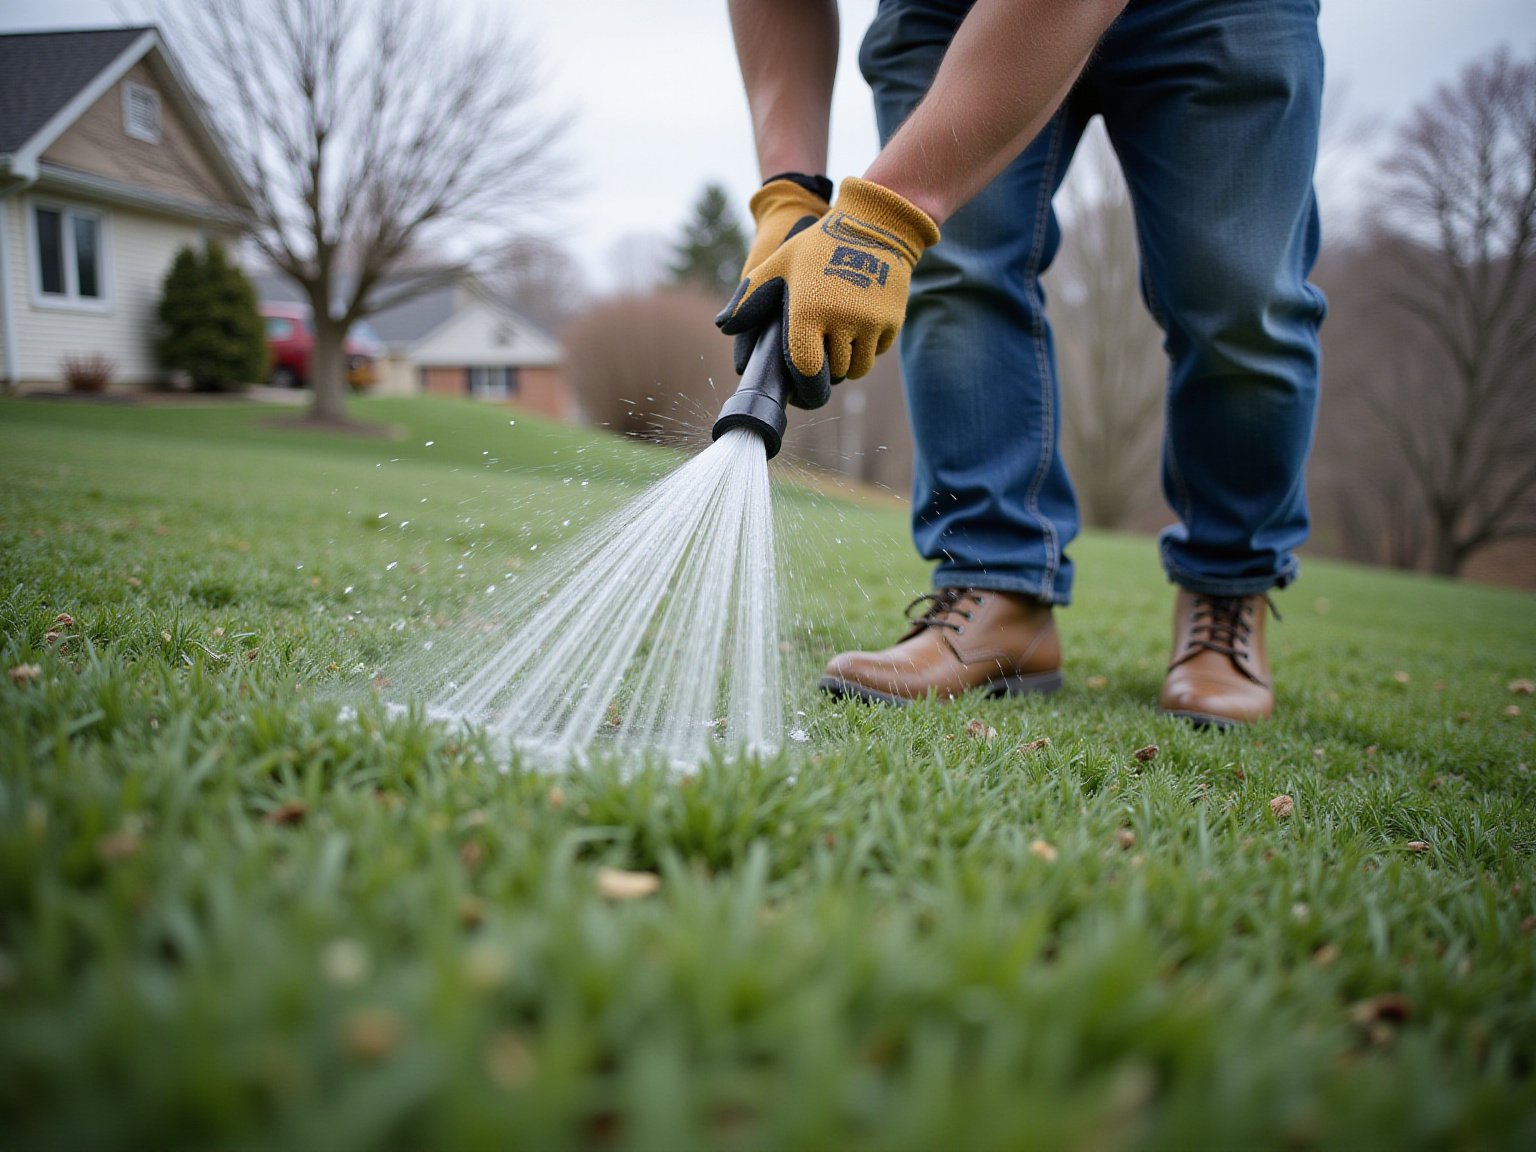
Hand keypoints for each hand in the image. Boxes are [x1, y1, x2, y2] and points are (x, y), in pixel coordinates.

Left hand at [716, 177, 938, 407]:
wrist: (875, 225)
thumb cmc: (819, 246)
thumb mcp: (780, 264)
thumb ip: (750, 298)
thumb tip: (724, 327)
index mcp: (809, 311)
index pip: (806, 370)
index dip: (804, 387)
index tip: (802, 391)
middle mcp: (842, 321)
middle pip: (834, 373)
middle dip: (826, 374)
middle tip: (820, 363)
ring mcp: (871, 322)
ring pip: (859, 368)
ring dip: (848, 365)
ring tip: (839, 347)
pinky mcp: (893, 321)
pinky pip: (879, 352)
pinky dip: (869, 349)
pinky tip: (860, 330)